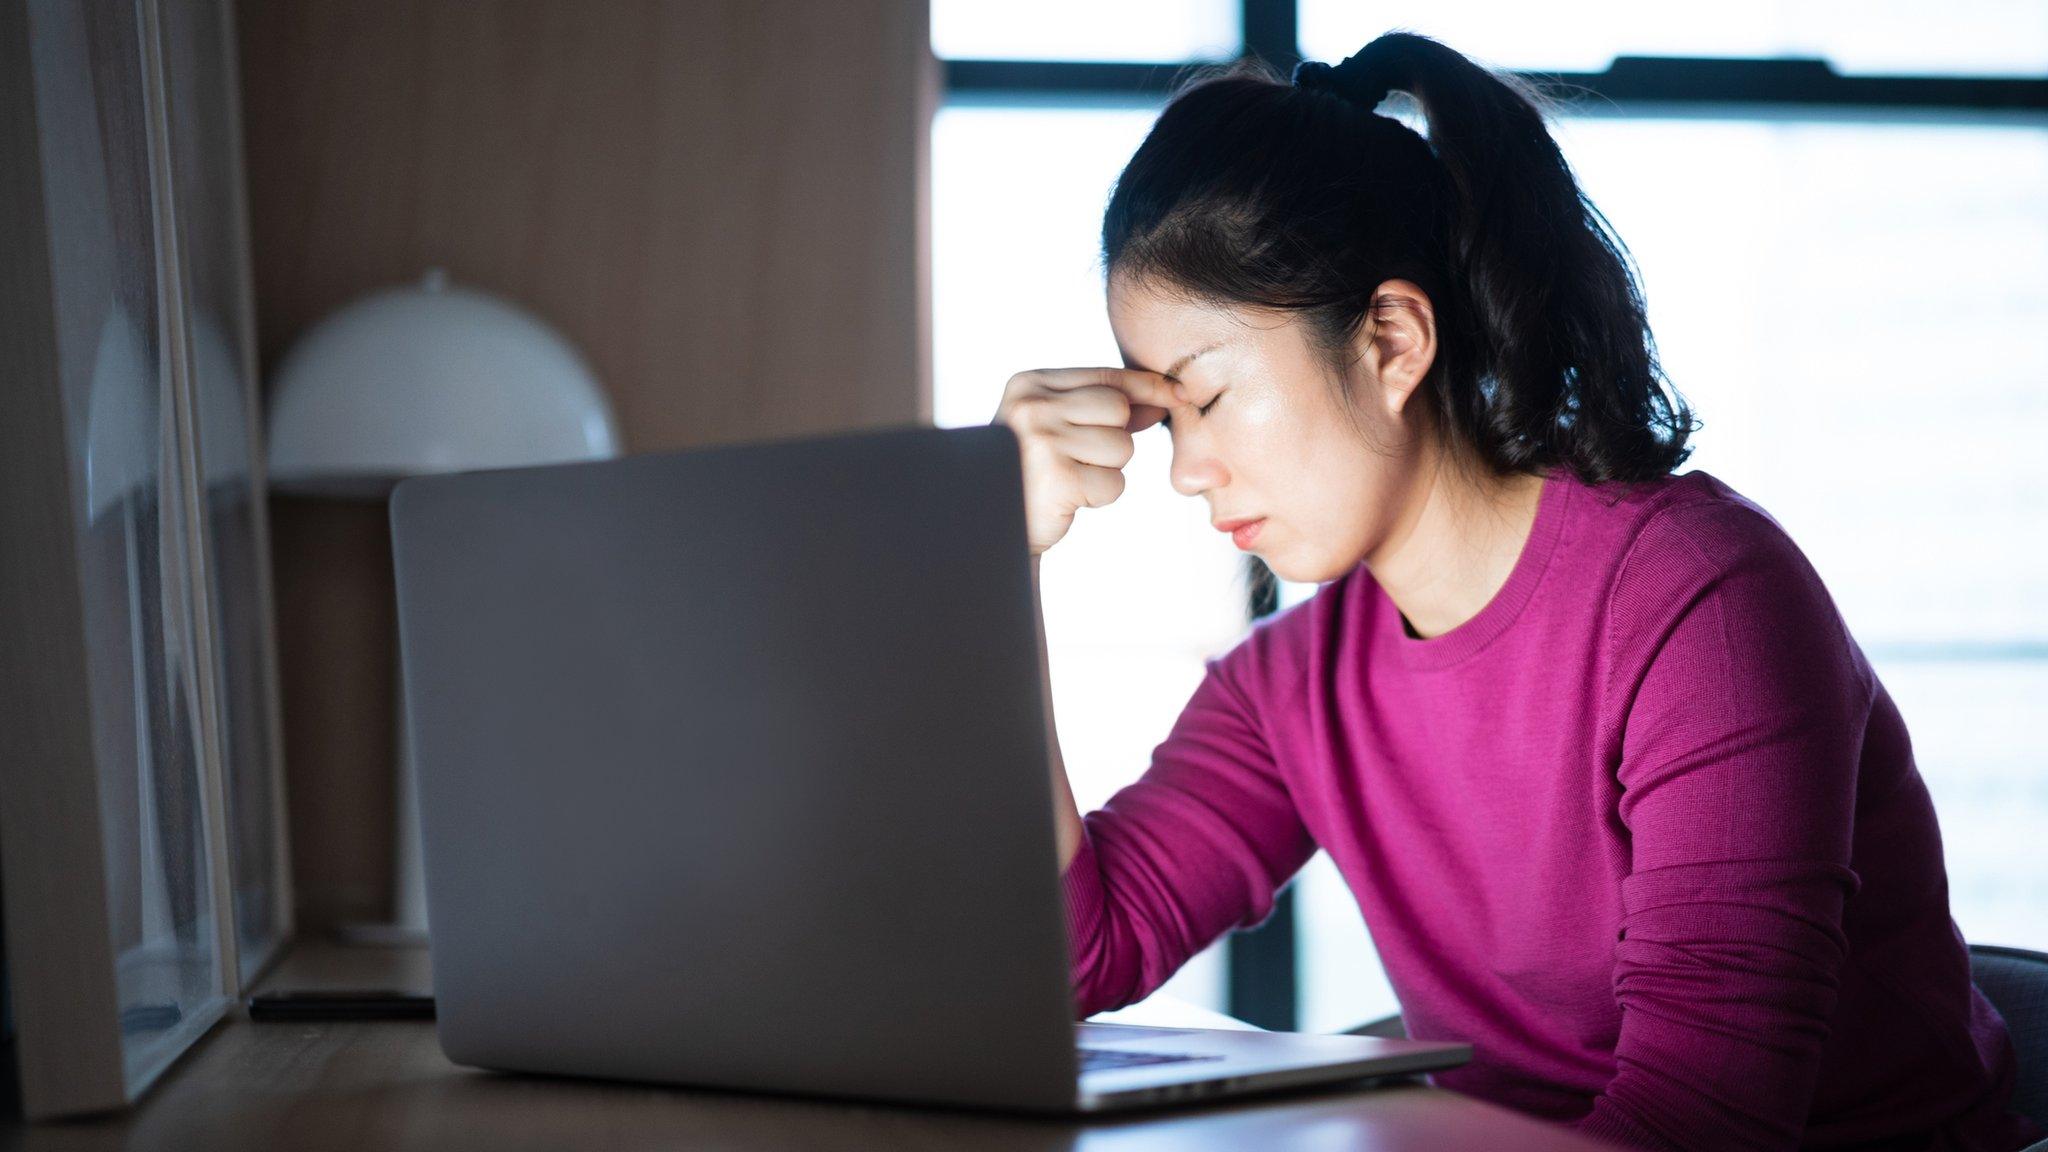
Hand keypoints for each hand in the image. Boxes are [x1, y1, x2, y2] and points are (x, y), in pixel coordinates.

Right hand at [991, 367, 1184, 554]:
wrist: (987, 525)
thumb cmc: (1027, 473)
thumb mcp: (1057, 427)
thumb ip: (1103, 409)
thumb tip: (1165, 398)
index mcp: (1029, 384)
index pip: (1106, 376)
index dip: (1147, 386)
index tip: (1179, 395)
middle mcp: (1033, 406)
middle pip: (1118, 410)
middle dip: (1114, 439)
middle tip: (1078, 460)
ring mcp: (1044, 440)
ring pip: (1121, 447)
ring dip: (1106, 471)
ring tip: (1068, 479)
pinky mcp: (1059, 478)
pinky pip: (1114, 483)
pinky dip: (1099, 496)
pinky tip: (1068, 499)